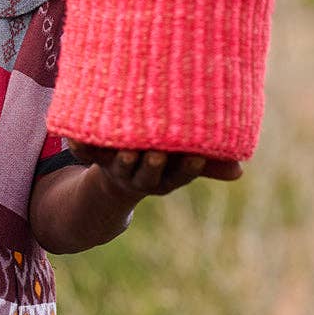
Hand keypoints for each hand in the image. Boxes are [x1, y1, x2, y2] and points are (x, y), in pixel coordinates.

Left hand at [67, 142, 242, 200]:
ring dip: (121, 160)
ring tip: (124, 149)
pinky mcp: (94, 158)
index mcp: (166, 178)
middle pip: (148, 174)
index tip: (196, 157)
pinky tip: (72, 137)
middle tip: (156, 153)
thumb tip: (240, 172)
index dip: (188, 169)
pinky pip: (84, 154)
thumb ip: (208, 161)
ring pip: (119, 166)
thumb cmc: (161, 160)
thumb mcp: (183, 162)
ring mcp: (116, 168)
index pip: (181, 175)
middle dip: (152, 165)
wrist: (116, 178)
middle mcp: (141, 176)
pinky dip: (79, 146)